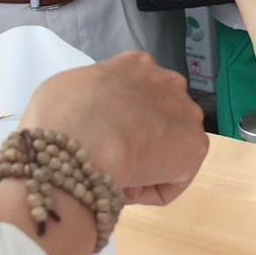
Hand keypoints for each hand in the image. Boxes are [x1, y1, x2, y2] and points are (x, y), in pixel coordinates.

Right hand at [16, 52, 208, 206]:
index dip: (115, 122)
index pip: (135, 94)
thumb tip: (90, 116)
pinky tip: (124, 186)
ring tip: (112, 175)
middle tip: (107, 159)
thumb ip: (87, 97)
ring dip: (143, 164)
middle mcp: (167, 81)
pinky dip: (148, 189)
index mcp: (136, 65)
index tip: (99, 139)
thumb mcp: (63, 91)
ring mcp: (186, 112)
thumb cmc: (59, 119)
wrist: (79, 145)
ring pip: (165, 147)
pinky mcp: (196, 146)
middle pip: (156, 117)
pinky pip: (172, 178)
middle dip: (136, 139)